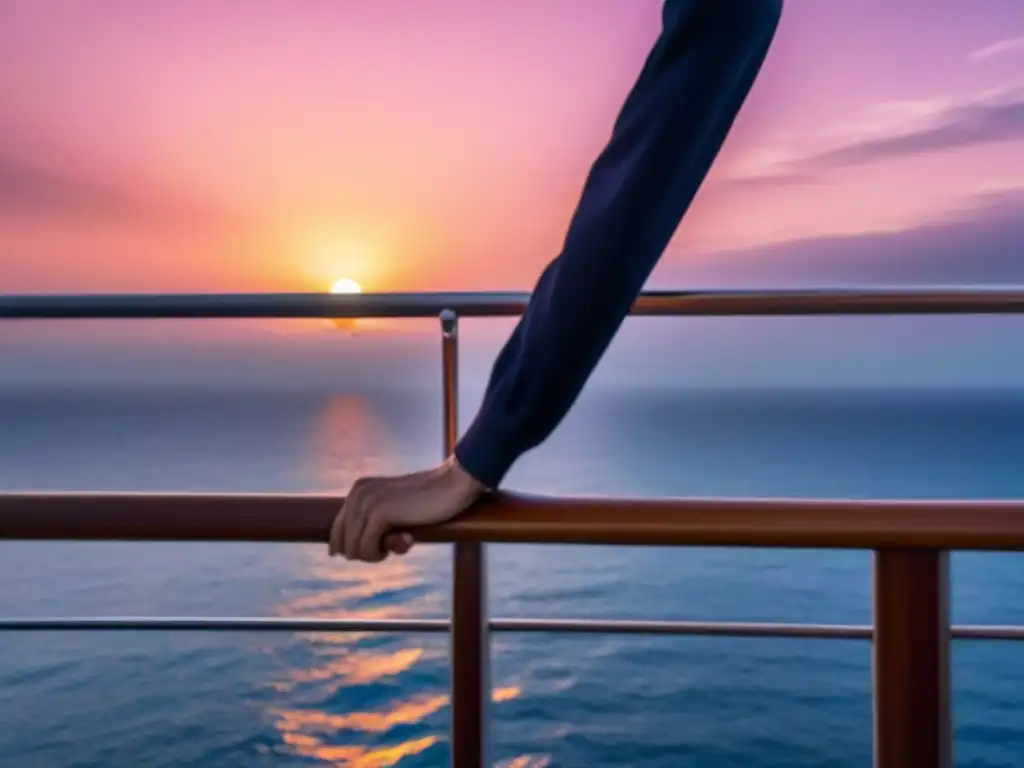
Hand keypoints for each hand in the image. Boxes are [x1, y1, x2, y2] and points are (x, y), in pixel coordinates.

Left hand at [329, 455, 486, 562]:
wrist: (452, 484)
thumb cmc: (427, 501)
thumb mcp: (393, 509)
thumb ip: (371, 524)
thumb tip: (338, 552)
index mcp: (358, 490)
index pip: (337, 529)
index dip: (346, 548)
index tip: (371, 550)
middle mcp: (357, 493)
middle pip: (343, 544)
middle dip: (365, 553)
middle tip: (391, 546)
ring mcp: (366, 502)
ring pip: (353, 550)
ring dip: (375, 555)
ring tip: (399, 542)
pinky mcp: (380, 513)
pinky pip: (367, 549)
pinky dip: (381, 554)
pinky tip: (404, 542)